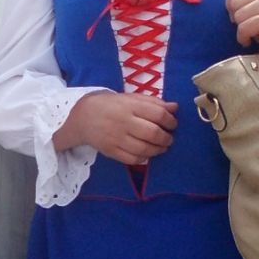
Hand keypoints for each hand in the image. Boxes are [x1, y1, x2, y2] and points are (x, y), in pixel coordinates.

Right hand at [55, 90, 177, 164]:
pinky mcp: (111, 151)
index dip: (170, 121)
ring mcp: (116, 139)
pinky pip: (132, 159)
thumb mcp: (131, 98)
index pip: (158, 115)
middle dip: (166, 138)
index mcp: (130, 106)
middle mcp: (123, 122)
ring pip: (144, 149)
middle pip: (153, 134)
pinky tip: (147, 154)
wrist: (83, 117)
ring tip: (162, 147)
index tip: (173, 124)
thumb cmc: (112, 105)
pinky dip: (144, 158)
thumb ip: (153, 103)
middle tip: (169, 138)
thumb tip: (175, 108)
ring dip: (158, 150)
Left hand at [227, 0, 258, 68]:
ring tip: (256, 34)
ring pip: (238, 17)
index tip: (237, 14)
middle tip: (250, 27)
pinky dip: (244, 38)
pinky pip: (243, 28)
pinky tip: (253, 41)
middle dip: (237, 19)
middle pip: (234, 3)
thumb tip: (229, 4)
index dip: (230, 2)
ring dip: (243, 30)